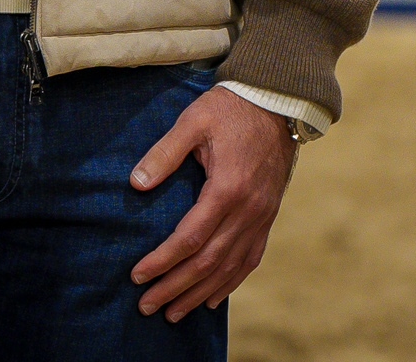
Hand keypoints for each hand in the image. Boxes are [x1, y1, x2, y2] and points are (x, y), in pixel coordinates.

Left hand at [128, 85, 293, 321]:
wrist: (278, 100)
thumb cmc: (231, 107)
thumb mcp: (193, 120)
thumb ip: (165, 152)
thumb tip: (136, 183)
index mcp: (227, 188)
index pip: (189, 238)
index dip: (162, 261)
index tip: (138, 276)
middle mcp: (248, 210)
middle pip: (208, 262)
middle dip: (176, 288)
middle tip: (147, 306)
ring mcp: (262, 216)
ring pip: (229, 267)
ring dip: (200, 294)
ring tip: (174, 313)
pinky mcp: (269, 215)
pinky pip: (251, 258)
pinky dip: (231, 282)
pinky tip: (214, 298)